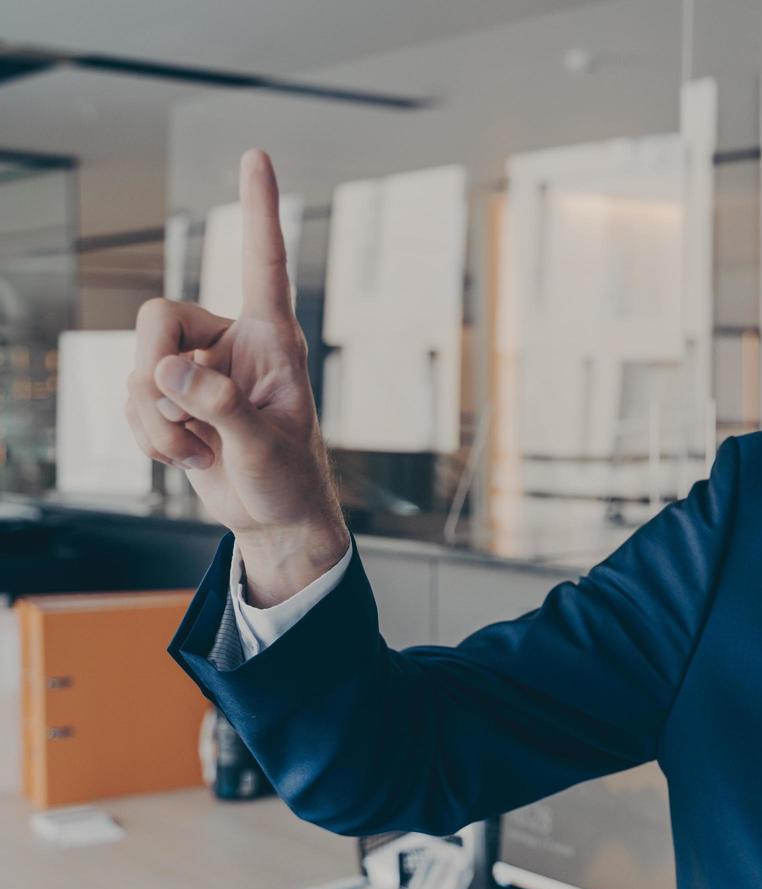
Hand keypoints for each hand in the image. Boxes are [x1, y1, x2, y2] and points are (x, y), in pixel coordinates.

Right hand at [125, 149, 348, 604]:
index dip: (257, 208)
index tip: (256, 153)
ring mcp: (197, 368)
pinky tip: (188, 455)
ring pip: (136, 366)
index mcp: (273, 338)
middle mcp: (231, 341)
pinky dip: (149, 436)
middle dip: (155, 375)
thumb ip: (218, 404)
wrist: (273, 518)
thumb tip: (167, 368)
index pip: (263, 262)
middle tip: (187, 422)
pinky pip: (129, 399)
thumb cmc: (288, 479)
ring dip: (156, 422)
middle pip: (157, 316)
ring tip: (201, 451)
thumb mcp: (263, 447)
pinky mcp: (171, 396)